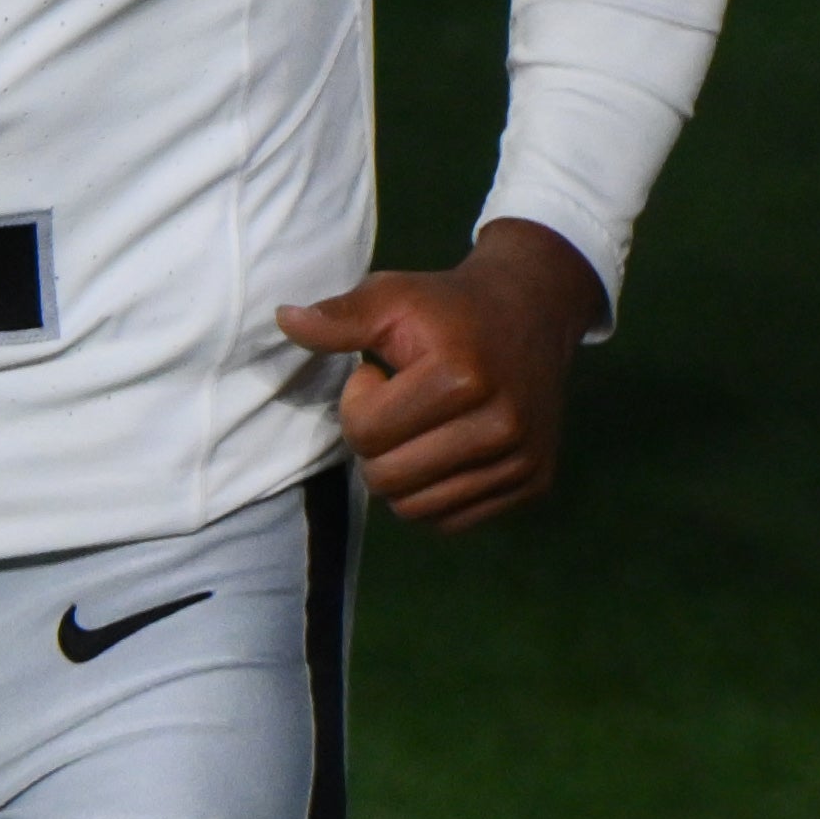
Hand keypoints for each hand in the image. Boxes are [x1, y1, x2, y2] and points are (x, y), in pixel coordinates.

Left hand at [278, 221, 604, 532]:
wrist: (534, 312)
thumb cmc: (451, 308)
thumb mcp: (394, 297)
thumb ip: (341, 317)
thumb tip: (284, 320)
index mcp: (463, 378)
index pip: (366, 434)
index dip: (358, 403)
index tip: (382, 375)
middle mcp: (502, 425)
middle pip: (387, 479)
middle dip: (376, 446)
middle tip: (398, 408)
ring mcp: (522, 460)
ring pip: (416, 510)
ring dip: (403, 474)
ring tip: (420, 430)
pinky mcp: (535, 484)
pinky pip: (453, 521)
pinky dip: (435, 494)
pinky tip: (445, 451)